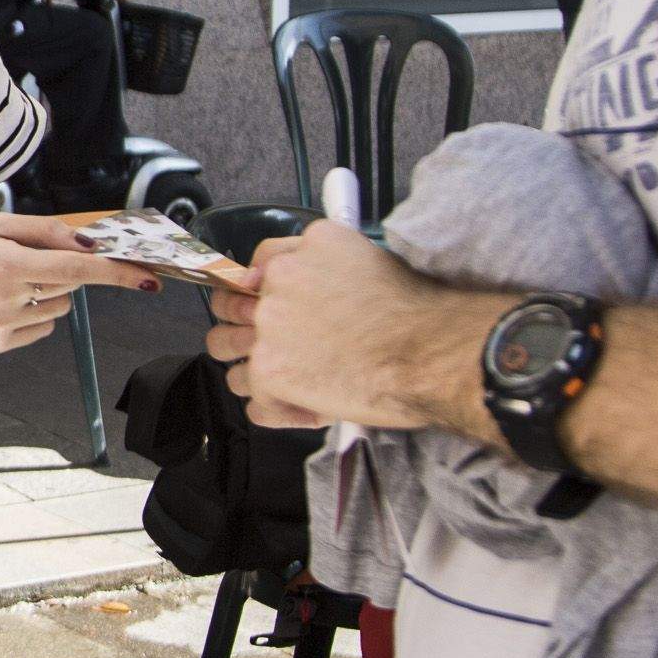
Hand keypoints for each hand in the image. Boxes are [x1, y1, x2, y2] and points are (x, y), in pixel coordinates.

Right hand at [0, 214, 154, 354]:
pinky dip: (33, 313)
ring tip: (7, 281)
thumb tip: (88, 244)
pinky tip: (0, 302)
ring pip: (57, 309)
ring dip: (47, 293)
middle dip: (63, 272)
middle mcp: (1, 299)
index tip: (147, 276)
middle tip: (26, 260)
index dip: (114, 272)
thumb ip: (44, 231)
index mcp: (2, 263)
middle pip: (68, 288)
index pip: (73, 269)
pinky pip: (40, 329)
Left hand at [199, 221, 484, 430]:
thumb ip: (331, 271)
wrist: (432, 353)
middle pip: (229, 301)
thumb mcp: (373, 263)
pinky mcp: (269, 370)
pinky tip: (302, 408)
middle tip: (267, 342)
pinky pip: (251, 397)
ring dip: (249, 365)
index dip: (263, 286)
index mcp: (308, 248)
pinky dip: (275, 408)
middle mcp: (279, 282)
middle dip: (242, 322)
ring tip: (283, 380)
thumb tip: (316, 294)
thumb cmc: (419, 317)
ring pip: (225, 348)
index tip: (270, 301)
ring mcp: (268, 327)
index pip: (261, 260)